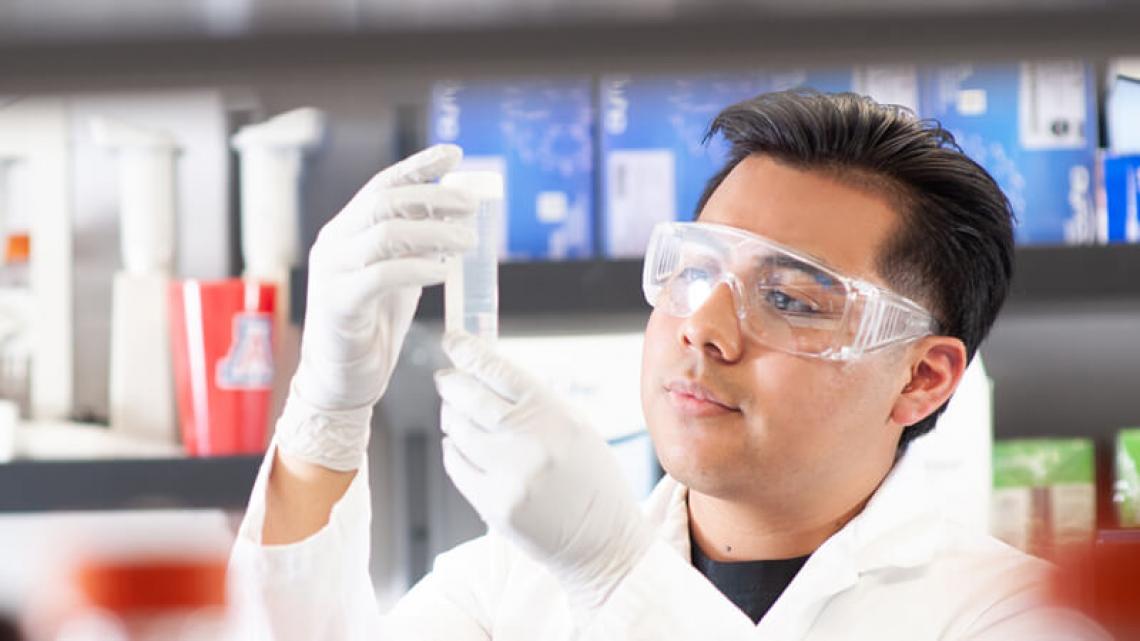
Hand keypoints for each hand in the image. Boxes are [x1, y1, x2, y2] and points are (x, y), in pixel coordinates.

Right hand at [277, 145, 475, 470]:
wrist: (342, 380)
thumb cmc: (373, 326)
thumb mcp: (399, 275)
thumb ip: (416, 246)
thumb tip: (456, 218)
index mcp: (347, 230)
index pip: (383, 185)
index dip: (418, 166)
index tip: (454, 154)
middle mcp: (334, 242)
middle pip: (385, 200)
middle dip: (434, 196)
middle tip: (473, 205)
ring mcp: (332, 271)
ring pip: (385, 233)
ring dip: (434, 231)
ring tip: (469, 240)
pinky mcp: (338, 302)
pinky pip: (381, 274)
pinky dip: (417, 267)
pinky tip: (443, 270)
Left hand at [435, 331, 653, 609]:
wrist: (602, 541)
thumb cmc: (591, 480)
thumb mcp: (574, 427)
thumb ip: (533, 403)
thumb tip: (485, 375)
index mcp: (554, 415)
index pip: (499, 372)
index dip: (469, 352)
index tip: (452, 341)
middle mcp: (530, 441)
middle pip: (470, 398)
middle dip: (451, 383)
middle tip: (445, 378)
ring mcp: (509, 476)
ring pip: (458, 432)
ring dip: (451, 417)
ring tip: (455, 413)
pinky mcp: (493, 505)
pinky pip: (457, 466)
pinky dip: (453, 451)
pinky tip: (458, 445)